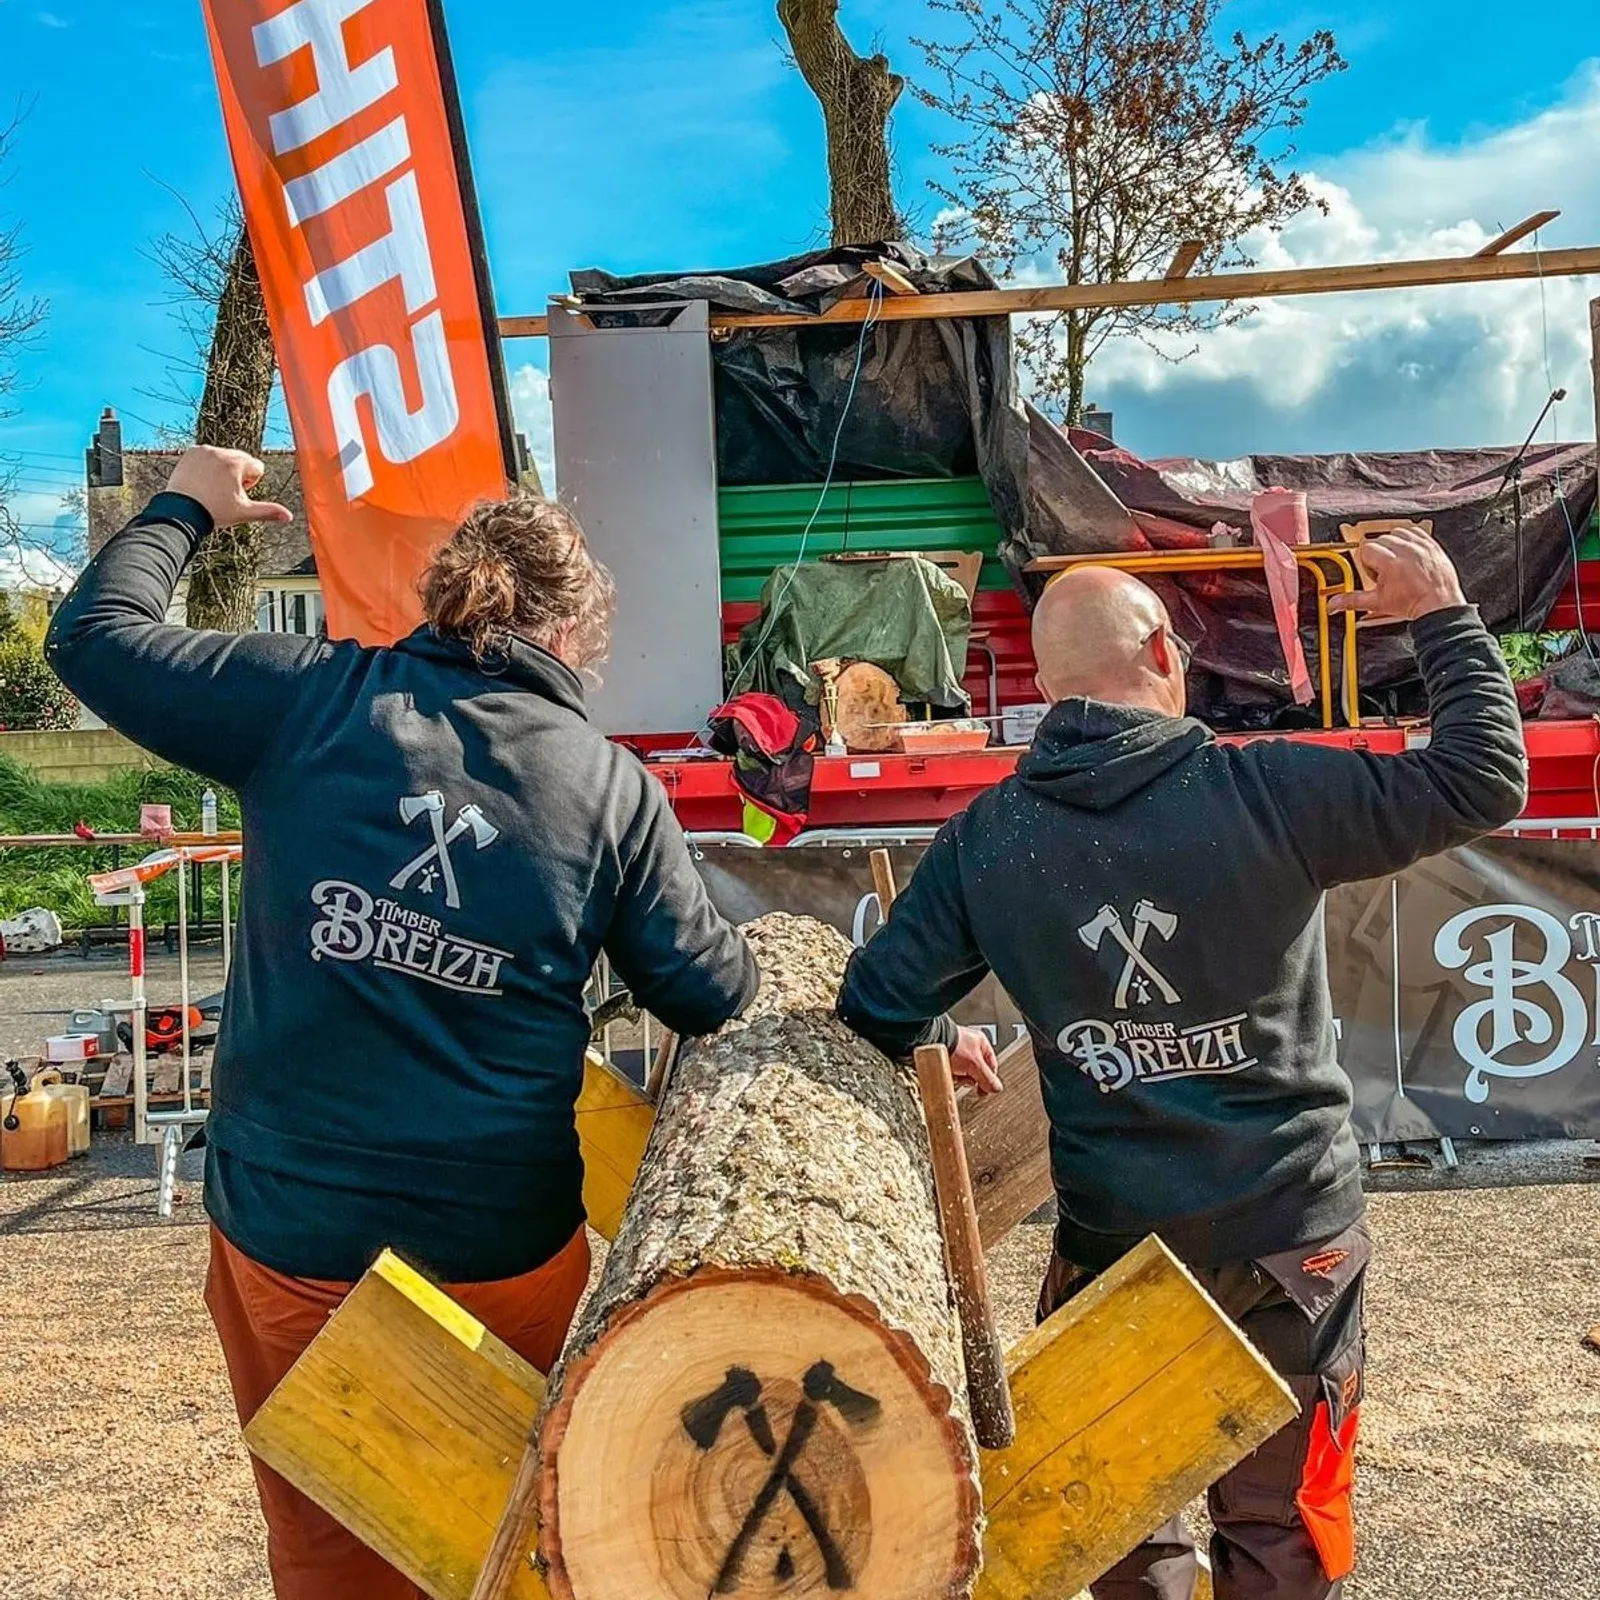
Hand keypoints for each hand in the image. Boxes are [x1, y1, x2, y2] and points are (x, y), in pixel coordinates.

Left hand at [165, 446, 292, 529]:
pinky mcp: (190, 453)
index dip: (250, 483)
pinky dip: (206, 466)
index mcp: (237, 463)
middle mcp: (220, 452)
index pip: (257, 467)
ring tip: (211, 488)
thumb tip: (288, 517)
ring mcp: (203, 451)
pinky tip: (200, 482)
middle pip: (241, 460)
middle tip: (223, 493)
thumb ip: (268, 511)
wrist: (181, 512)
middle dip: (237, 475)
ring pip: (224, 458)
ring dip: (222, 471)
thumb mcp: (244, 512)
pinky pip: (207, 456)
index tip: (235, 494)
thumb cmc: (214, 512)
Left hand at [949, 1024, 1002, 1095]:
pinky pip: (950, 1071)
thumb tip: (996, 1089)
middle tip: (966, 1079)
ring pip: (962, 1073)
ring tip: (953, 1073)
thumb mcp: (975, 1065)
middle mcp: (969, 1046)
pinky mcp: (944, 1057)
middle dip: (970, 1078)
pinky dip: (949, 1074)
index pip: (991, 1066)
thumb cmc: (953, 1045)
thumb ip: (987, 1078)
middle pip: (976, 1071)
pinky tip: (946, 1072)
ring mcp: (956, 1051)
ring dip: (959, 1077)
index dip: (989, 1079)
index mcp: (980, 1043)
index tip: (985, 1090)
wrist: (930, 1040)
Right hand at [1329, 525, 1465, 622]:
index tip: (1373, 572)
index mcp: (1390, 562)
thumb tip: (1334, 603)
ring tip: (1396, 562)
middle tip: (1385, 572)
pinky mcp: (1431, 544)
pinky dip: (1409, 538)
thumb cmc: (1413, 603)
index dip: (1367, 562)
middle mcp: (1405, 550)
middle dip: (1379, 555)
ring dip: (1393, 544)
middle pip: (1380, 539)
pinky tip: (1408, 553)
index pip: (1366, 548)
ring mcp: (1420, 546)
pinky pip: (1415, 531)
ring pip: (1396, 532)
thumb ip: (1352, 600)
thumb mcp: (1377, 603)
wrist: (1438, 606)